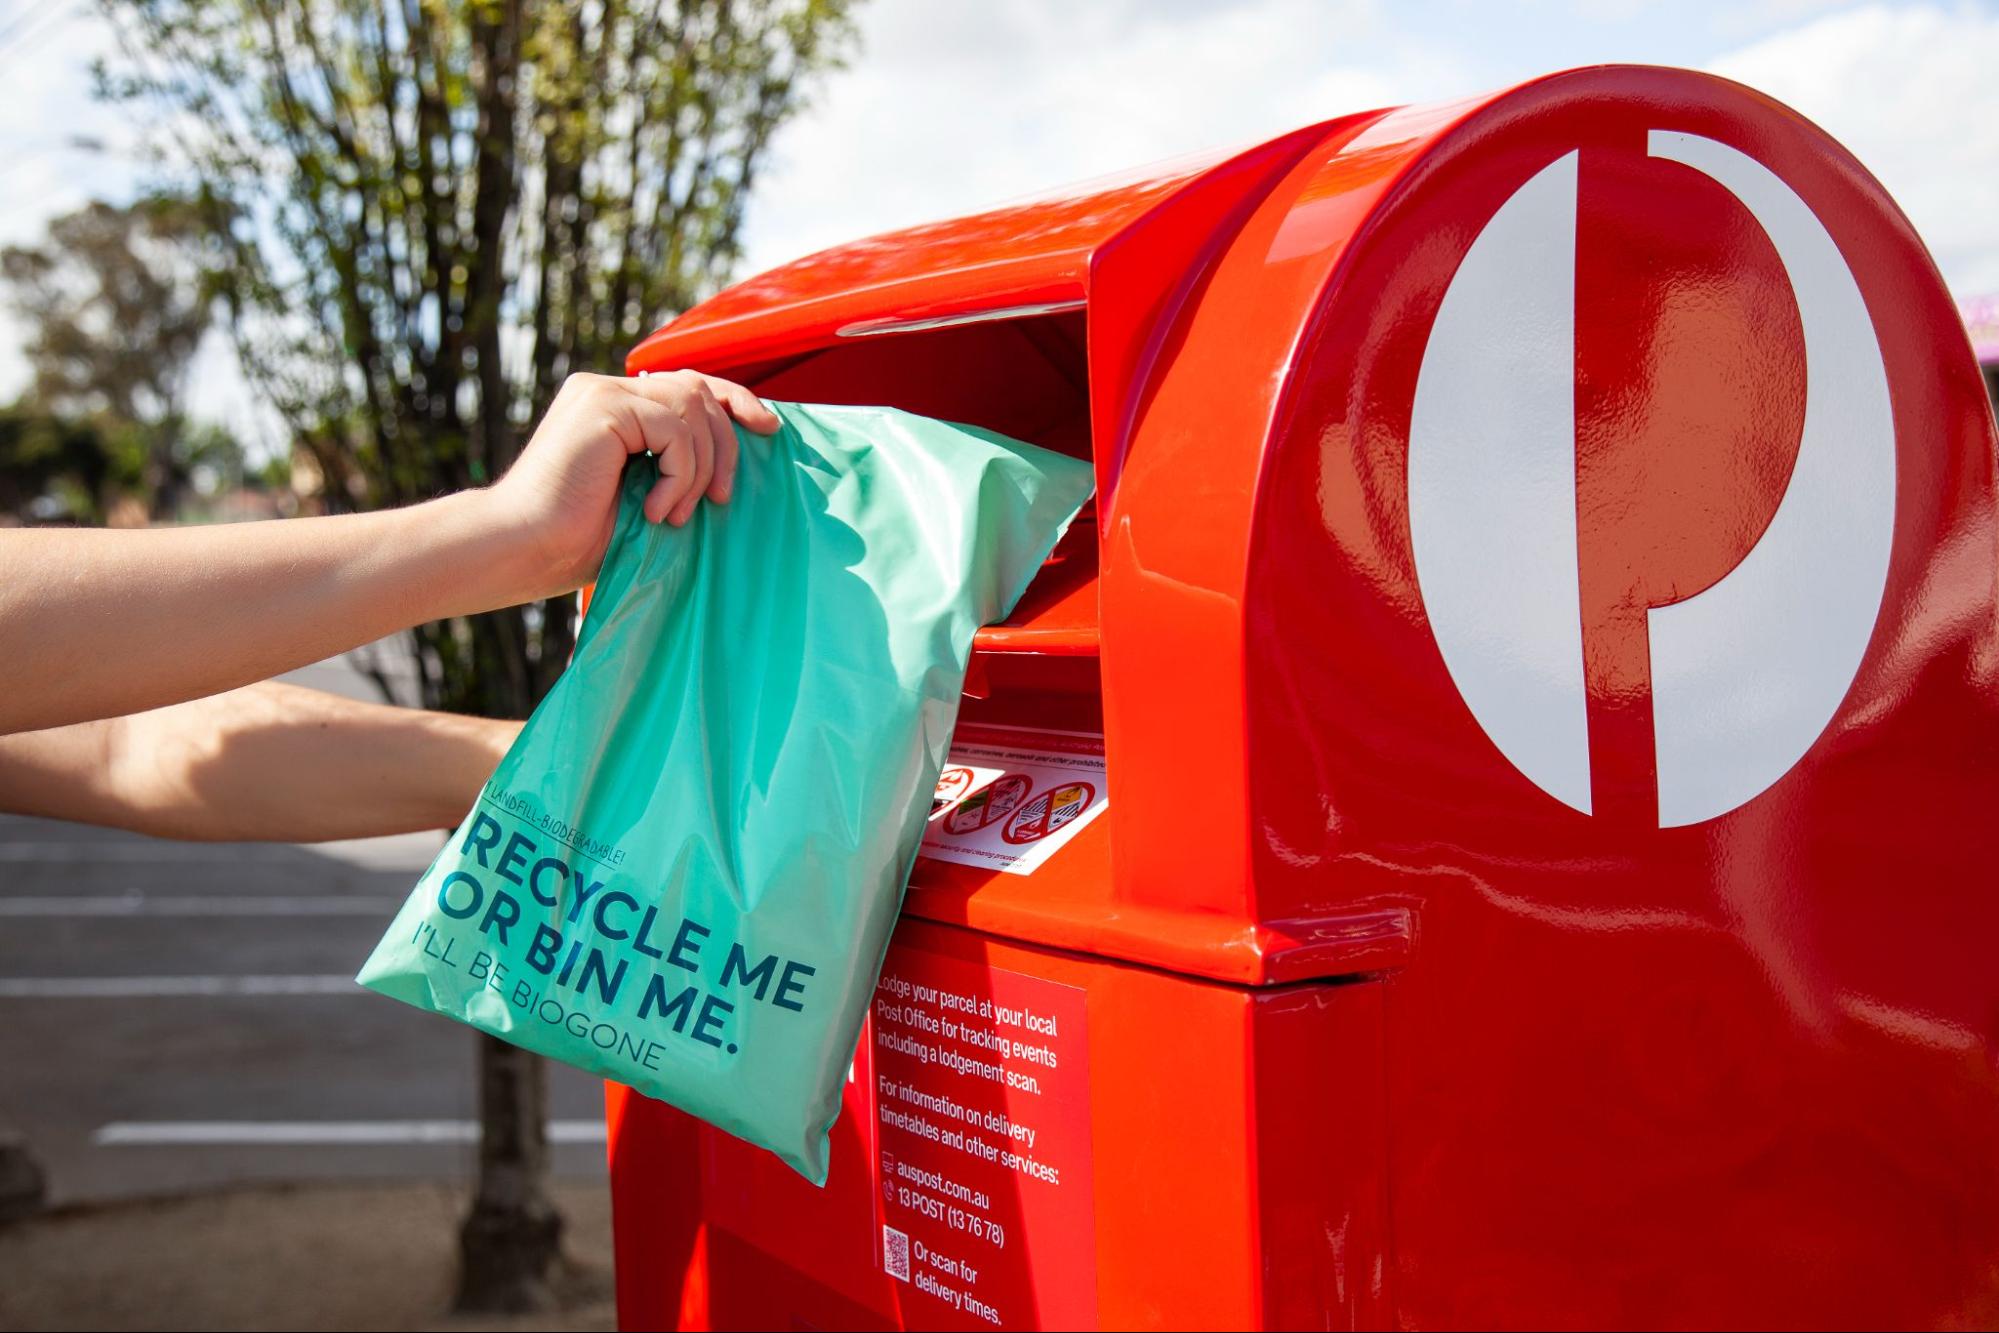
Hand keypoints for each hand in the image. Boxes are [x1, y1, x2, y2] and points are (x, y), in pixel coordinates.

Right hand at [489, 370, 780, 595]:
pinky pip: (673, 428)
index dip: (734, 400)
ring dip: (698, 468)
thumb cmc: (576, 540)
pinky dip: (679, 474)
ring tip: (674, 512)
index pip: (690, 383)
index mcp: (615, 405)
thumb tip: (732, 466)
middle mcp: (607, 389)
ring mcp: (602, 393)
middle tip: (719, 499)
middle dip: (726, 444)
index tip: (768, 428)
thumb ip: (676, 468)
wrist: (523, 549)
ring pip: (691, 407)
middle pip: (699, 389)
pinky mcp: (601, 406)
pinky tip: (655, 510)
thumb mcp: (645, 497)